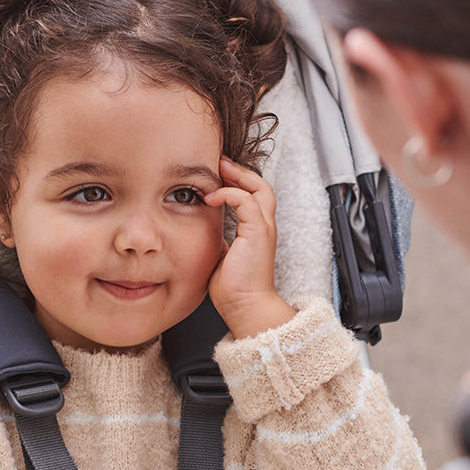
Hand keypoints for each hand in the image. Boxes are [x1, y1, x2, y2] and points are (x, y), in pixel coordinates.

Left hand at [204, 157, 295, 338]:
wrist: (245, 307)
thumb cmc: (234, 289)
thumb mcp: (222, 256)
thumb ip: (220, 240)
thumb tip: (205, 232)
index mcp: (257, 232)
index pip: (254, 197)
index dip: (239, 183)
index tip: (218, 176)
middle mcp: (264, 227)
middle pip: (261, 186)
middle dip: (240, 171)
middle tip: (219, 162)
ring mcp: (263, 229)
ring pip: (258, 188)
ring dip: (237, 176)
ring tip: (218, 169)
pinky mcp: (257, 232)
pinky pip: (245, 200)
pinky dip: (229, 194)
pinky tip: (212, 198)